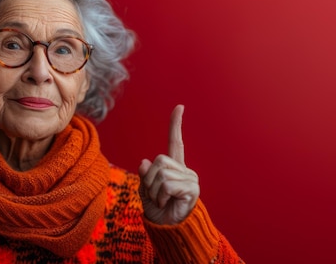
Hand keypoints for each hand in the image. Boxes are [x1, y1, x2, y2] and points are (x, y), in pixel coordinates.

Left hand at [138, 104, 199, 224]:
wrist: (168, 229)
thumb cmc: (158, 211)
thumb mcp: (146, 190)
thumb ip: (145, 175)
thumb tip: (144, 162)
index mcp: (174, 167)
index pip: (175, 142)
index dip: (175, 124)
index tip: (179, 106)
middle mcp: (184, 170)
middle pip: (159, 161)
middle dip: (149, 179)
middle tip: (155, 195)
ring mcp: (190, 179)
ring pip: (161, 173)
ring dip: (154, 190)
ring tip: (161, 200)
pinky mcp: (191, 188)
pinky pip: (167, 184)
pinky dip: (160, 195)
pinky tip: (167, 202)